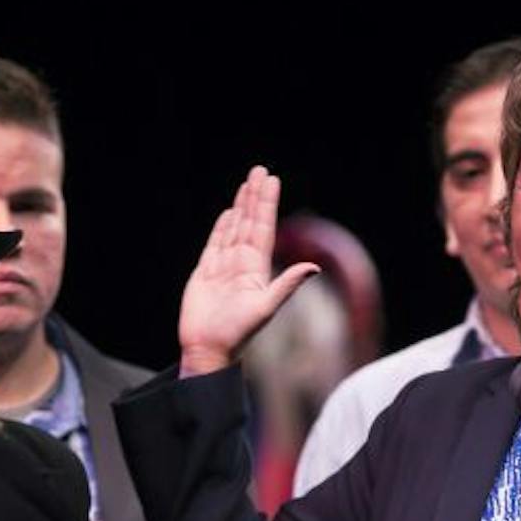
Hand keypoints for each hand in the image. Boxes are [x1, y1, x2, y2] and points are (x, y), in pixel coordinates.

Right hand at [176, 166, 320, 376]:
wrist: (208, 349)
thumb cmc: (237, 333)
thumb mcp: (266, 308)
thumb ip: (287, 285)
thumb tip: (314, 267)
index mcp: (257, 269)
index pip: (263, 228)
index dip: (267, 204)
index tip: (271, 181)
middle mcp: (242, 264)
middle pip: (250, 222)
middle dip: (255, 197)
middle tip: (260, 170)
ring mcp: (223, 267)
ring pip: (233, 229)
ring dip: (240, 207)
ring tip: (246, 184)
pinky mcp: (206, 273)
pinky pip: (215, 244)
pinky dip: (222, 228)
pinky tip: (228, 214)